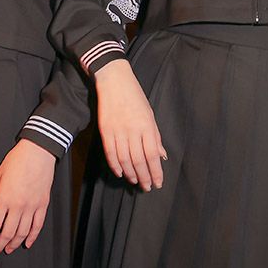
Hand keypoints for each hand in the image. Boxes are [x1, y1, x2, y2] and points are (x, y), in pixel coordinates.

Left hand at [0, 139, 55, 258]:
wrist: (38, 151)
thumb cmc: (16, 161)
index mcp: (4, 199)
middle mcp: (18, 205)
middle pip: (7, 234)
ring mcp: (32, 206)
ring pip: (22, 233)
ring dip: (13, 244)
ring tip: (7, 250)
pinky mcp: (43, 204)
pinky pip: (37, 226)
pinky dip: (32, 237)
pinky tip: (26, 243)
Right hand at [94, 59, 166, 190]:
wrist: (114, 80)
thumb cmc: (135, 96)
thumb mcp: (150, 114)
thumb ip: (155, 136)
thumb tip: (161, 156)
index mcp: (147, 125)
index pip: (152, 155)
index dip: (156, 172)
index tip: (158, 182)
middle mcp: (133, 130)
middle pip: (139, 160)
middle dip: (144, 177)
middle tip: (147, 187)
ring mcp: (118, 130)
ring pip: (124, 160)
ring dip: (130, 174)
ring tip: (135, 181)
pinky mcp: (105, 130)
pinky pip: (110, 153)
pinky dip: (115, 165)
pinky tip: (120, 173)